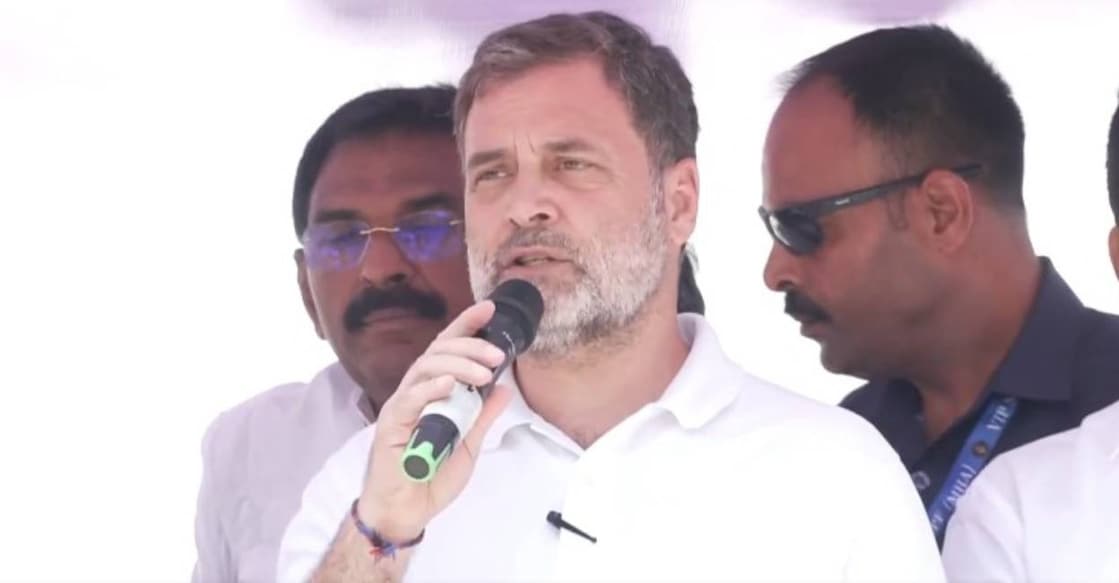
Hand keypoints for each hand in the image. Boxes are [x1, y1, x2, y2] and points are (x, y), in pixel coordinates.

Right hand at [355, 300, 513, 542]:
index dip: (465, 326)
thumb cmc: (431, 477)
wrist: (406, 512)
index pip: (447, 350)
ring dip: (457, 365)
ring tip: (484, 372)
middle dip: (469, 345)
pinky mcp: (391, 425)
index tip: (489, 309)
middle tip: (497, 354)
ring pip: (424, 369)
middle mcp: (414, 392)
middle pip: (437, 353)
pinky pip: (409, 399)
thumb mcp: (469, 444)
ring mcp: (401, 407)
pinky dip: (430, 388)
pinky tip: (449, 384)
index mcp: (432, 393)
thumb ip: (483, 416)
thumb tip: (505, 388)